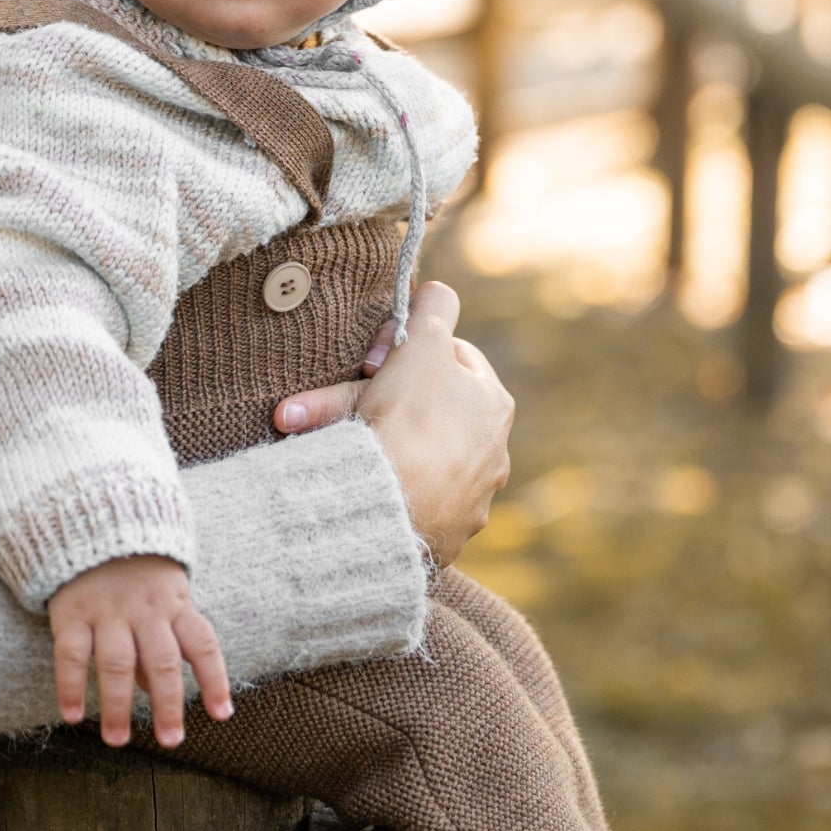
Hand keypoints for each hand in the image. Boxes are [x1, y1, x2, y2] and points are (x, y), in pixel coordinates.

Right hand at [48, 555, 232, 748]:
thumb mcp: (164, 595)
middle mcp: (146, 611)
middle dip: (168, 704)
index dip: (215, 679)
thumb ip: (163, 640)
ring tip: (117, 740)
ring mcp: (108, 611)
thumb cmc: (136, 572)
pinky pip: (73, 654)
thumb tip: (151, 690)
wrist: (93, 522)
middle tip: (171, 740)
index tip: (222, 714)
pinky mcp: (72, 612)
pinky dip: (71, 686)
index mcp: (176, 605)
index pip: (203, 644)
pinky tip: (72, 715)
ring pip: (117, 663)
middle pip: (163, 661)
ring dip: (117, 706)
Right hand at [273, 280, 512, 566]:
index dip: (408, 352)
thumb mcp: (422, 343)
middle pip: (429, 410)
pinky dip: (379, 490)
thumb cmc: (407, 419)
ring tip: (337, 445)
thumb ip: (433, 307)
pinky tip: (355, 484)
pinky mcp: (438, 538)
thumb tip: (436, 291)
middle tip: (342, 402)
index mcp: (493, 405)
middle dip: (384, 401)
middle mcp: (493, 456)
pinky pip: (403, 502)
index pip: (452, 358)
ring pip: (414, 457)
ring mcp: (468, 501)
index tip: (372, 364)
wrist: (386, 509)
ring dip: (377, 446)